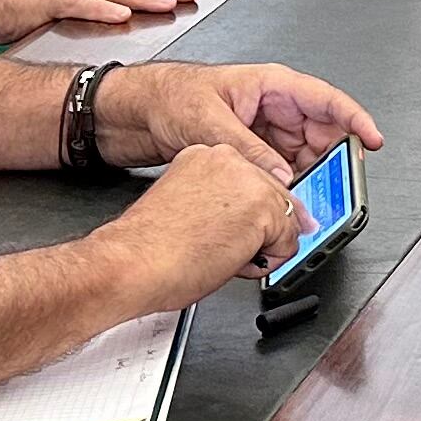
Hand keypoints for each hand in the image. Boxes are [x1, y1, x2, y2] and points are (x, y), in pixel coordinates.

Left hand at [96, 61, 382, 179]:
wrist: (134, 111)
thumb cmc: (168, 96)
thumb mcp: (209, 123)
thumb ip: (249, 151)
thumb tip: (281, 176)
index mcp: (271, 85)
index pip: (325, 99)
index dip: (354, 119)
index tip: (372, 140)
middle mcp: (273, 106)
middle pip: (320, 132)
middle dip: (331, 159)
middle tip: (336, 185)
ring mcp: (264, 129)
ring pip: (303, 154)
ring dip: (308, 175)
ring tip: (309, 198)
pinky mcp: (252, 150)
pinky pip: (282, 168)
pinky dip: (287, 183)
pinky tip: (285, 198)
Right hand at [99, 147, 308, 312]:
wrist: (132, 262)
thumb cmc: (147, 246)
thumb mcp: (188, 205)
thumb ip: (222, 204)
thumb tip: (251, 222)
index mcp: (207, 156)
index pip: (253, 184)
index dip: (247, 216)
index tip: (230, 230)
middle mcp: (230, 160)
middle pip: (274, 198)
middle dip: (258, 231)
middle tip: (220, 247)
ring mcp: (249, 181)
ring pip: (285, 221)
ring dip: (261, 247)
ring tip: (220, 254)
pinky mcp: (263, 208)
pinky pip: (288, 244)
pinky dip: (267, 263)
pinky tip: (230, 261)